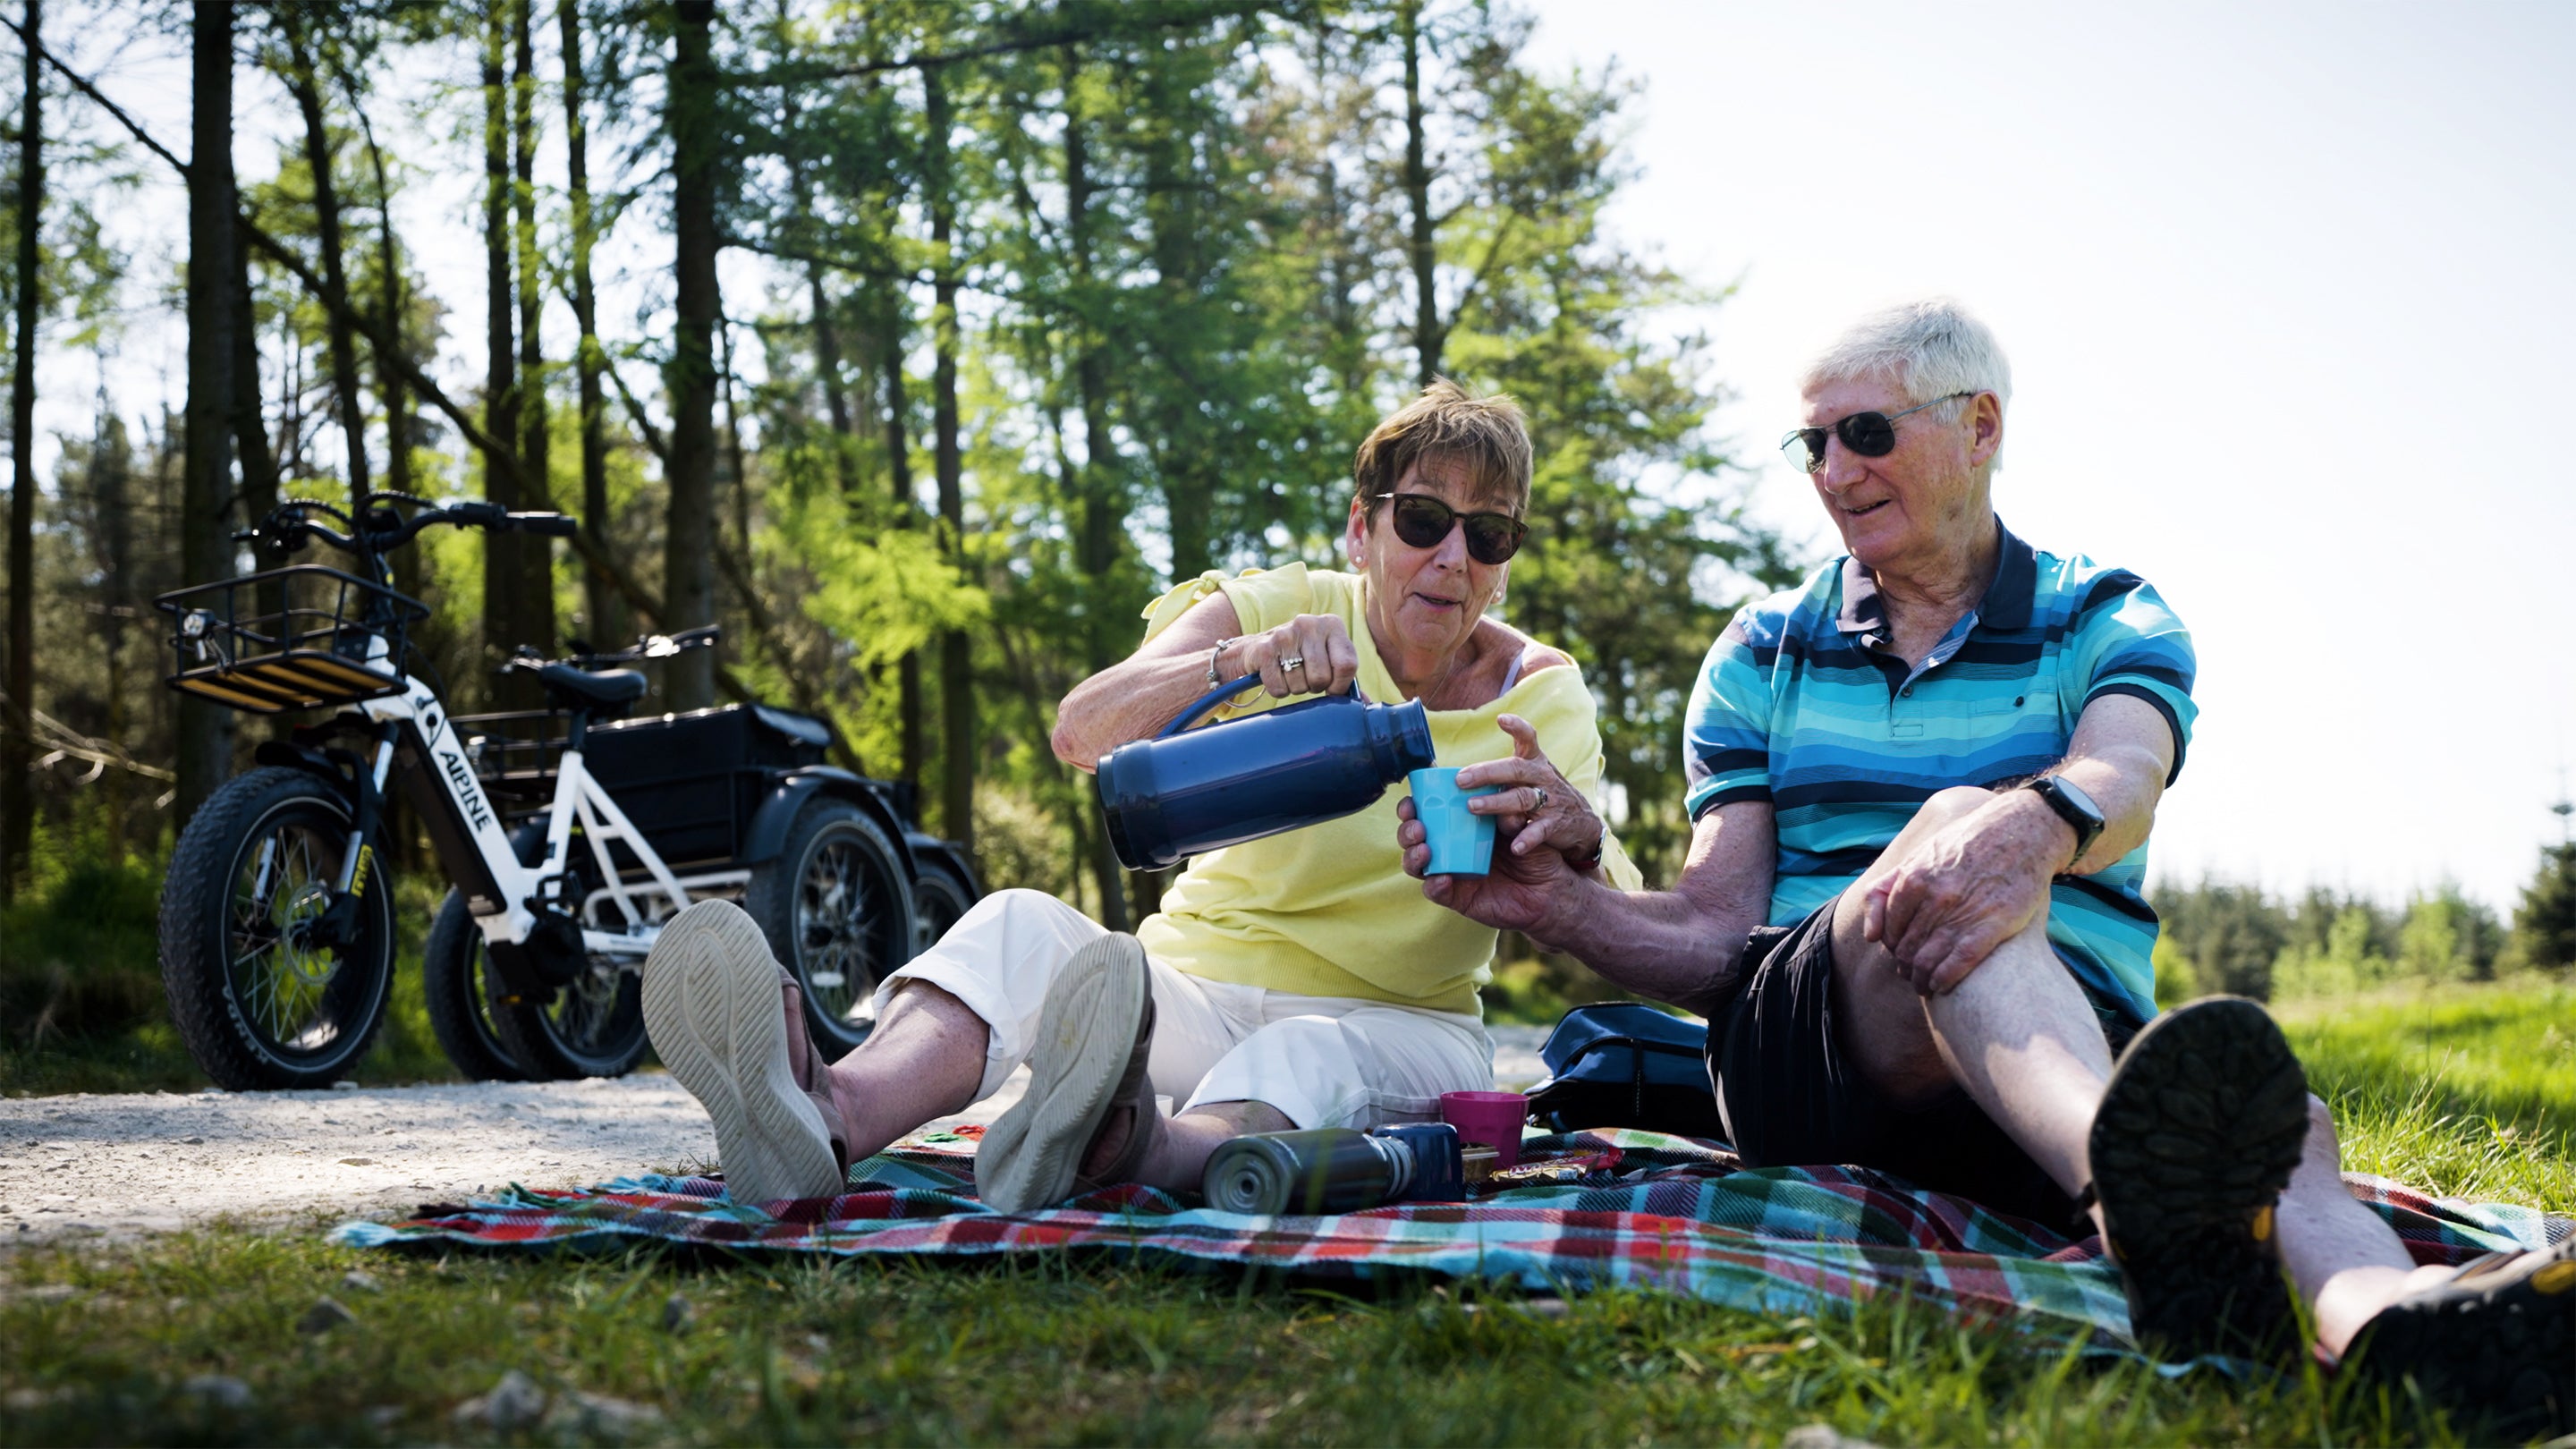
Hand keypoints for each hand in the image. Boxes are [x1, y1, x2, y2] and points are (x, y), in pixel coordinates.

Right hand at [1230, 614, 1360, 698]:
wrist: (1256, 648)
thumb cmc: (1302, 657)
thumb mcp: (1328, 660)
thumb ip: (1347, 679)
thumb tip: (1368, 706)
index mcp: (1332, 624)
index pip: (1347, 665)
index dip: (1340, 685)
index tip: (1332, 688)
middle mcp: (1309, 624)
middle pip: (1321, 677)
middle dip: (1315, 687)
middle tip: (1307, 678)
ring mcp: (1285, 634)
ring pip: (1300, 684)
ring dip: (1296, 688)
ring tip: (1291, 674)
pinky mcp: (1264, 649)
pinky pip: (1279, 687)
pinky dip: (1279, 690)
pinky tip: (1276, 675)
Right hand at [1397, 797, 1583, 942]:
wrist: (1547, 890)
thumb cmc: (1533, 852)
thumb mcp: (1524, 828)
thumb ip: (1512, 815)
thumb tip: (1504, 797)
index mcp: (1459, 825)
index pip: (1425, 812)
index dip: (1412, 806)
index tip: (1413, 800)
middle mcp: (1448, 848)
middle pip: (1413, 838)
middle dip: (1407, 830)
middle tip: (1418, 827)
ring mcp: (1449, 872)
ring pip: (1416, 864)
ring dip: (1413, 856)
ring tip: (1424, 850)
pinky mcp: (1456, 897)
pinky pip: (1436, 891)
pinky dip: (1434, 885)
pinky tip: (1441, 878)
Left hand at [1455, 715, 1605, 870]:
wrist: (1581, 823)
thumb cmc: (1543, 795)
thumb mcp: (1529, 778)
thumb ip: (1502, 774)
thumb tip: (1456, 776)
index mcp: (1535, 762)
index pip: (1528, 739)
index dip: (1517, 727)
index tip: (1501, 719)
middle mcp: (1542, 777)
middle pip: (1515, 769)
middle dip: (1487, 773)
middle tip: (1461, 779)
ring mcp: (1550, 800)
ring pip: (1522, 798)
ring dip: (1496, 803)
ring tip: (1472, 807)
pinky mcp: (1555, 824)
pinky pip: (1539, 830)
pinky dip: (1527, 838)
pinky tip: (1515, 847)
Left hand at [1860, 792, 2065, 995]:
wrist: (2022, 831)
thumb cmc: (1967, 844)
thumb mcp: (1919, 856)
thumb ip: (1885, 890)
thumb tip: (1871, 936)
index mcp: (1914, 879)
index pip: (1889, 929)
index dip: (1892, 947)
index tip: (1898, 952)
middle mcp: (1935, 898)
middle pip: (1906, 948)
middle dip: (1904, 967)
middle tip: (1910, 975)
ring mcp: (1963, 913)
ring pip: (1927, 961)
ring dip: (1921, 979)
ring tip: (1923, 985)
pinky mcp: (1992, 926)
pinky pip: (1958, 964)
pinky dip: (1944, 980)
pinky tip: (1941, 986)